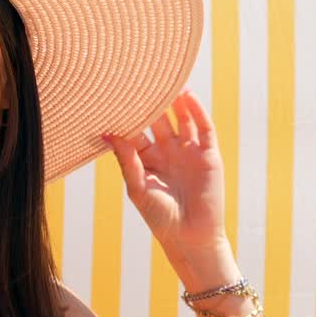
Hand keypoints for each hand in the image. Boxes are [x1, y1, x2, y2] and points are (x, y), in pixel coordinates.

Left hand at [105, 89, 231, 278]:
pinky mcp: (208, 155)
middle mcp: (168, 153)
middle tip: (139, 78)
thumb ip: (126, 158)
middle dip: (151, 102)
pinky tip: (187, 95)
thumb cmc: (159, 217)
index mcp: (148, 161)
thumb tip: (107, 133)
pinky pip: (203, 128)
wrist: (191, 237)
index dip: (129, 115)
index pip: (137, 131)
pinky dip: (196, 111)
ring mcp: (189, 153)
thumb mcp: (137, 187)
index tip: (116, 95)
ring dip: (174, 101)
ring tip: (164, 78)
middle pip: (159, 121)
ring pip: (181, 119)